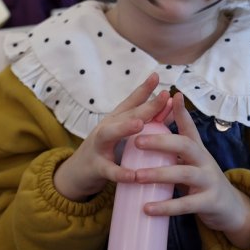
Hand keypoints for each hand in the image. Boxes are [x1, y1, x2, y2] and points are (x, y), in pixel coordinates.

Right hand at [53, 72, 171, 201]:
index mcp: (117, 119)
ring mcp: (99, 146)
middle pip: (127, 114)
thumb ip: (148, 120)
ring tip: (140, 124)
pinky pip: (109, 170)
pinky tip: (134, 175)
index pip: (133, 101)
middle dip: (147, 105)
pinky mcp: (96, 167)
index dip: (145, 88)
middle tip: (165, 96)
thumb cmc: (107, 148)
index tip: (157, 75)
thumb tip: (172, 105)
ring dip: (125, 128)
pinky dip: (121, 173)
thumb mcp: (124, 132)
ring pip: (109, 134)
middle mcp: (107, 127)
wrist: (77, 173)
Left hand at [133, 93, 249, 249]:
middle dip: (161, 141)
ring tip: (136, 176)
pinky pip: (186, 204)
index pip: (189, 127)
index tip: (171, 95)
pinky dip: (166, 206)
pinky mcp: (209, 202)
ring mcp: (209, 181)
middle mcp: (205, 161)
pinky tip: (147, 208)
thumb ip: (178, 147)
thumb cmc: (204, 181)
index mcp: (198, 150)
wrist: (230, 208)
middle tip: (137, 141)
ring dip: (159, 174)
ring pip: (184, 173)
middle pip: (185, 145)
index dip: (181, 111)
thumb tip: (159, 127)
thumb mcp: (194, 161)